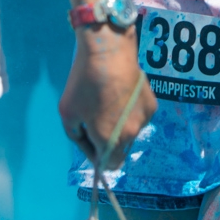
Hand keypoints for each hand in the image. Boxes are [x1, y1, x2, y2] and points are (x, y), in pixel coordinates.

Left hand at [58, 24, 155, 169]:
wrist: (109, 53)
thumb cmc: (84, 83)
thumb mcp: (67, 113)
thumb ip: (77, 137)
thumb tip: (88, 143)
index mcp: (109, 141)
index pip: (108, 166)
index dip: (98, 158)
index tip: (90, 142)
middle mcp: (130, 135)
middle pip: (119, 149)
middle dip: (108, 140)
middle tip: (96, 120)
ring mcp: (144, 120)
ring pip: (130, 132)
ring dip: (120, 126)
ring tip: (109, 102)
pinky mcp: (152, 105)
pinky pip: (139, 117)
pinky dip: (130, 112)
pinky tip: (121, 94)